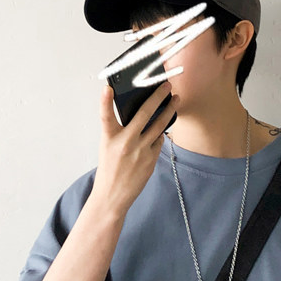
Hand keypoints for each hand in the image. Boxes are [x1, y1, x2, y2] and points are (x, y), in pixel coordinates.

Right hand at [92, 81, 175, 216]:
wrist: (113, 195)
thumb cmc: (109, 168)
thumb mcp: (108, 146)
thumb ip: (119, 130)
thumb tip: (137, 114)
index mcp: (109, 138)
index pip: (105, 116)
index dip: (105, 101)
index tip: (108, 88)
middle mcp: (125, 142)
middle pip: (144, 114)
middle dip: (158, 97)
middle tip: (166, 85)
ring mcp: (140, 151)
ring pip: (159, 125)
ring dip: (169, 111)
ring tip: (175, 101)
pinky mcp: (150, 160)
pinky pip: (159, 141)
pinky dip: (161, 134)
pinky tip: (162, 129)